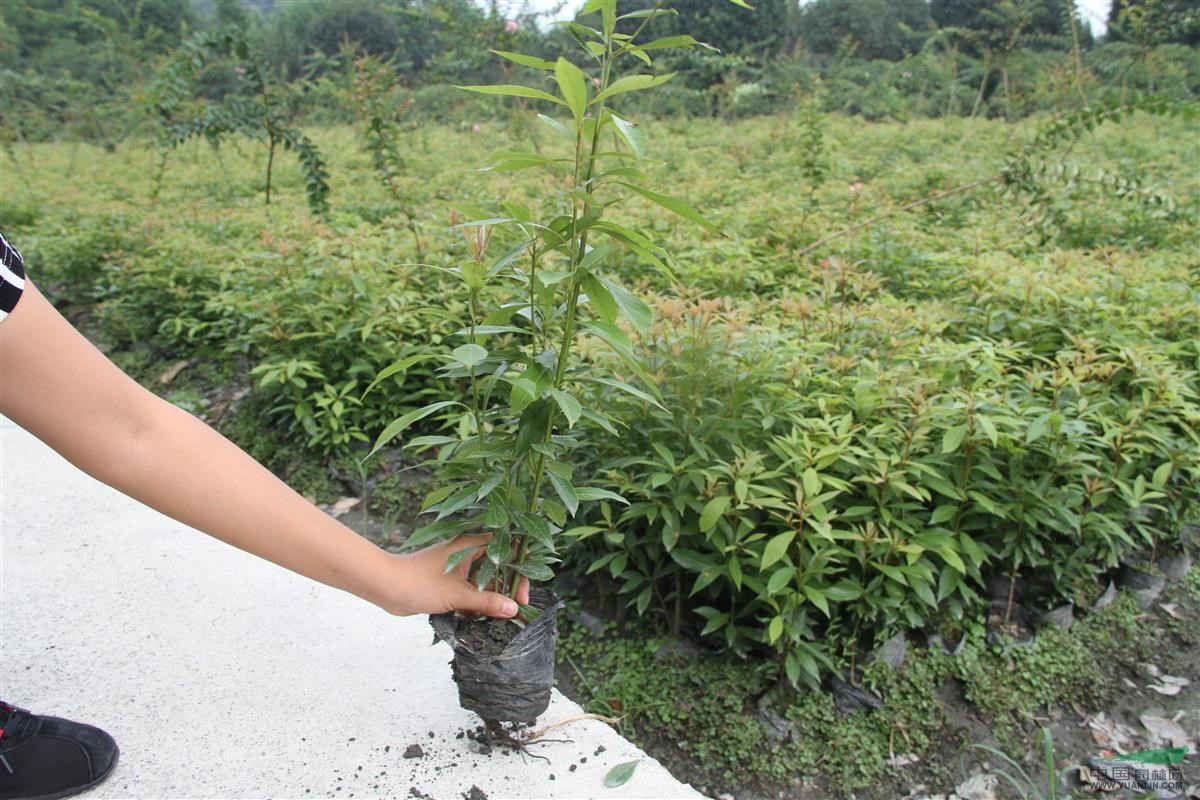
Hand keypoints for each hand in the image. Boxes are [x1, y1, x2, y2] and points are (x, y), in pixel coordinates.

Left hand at [378, 533, 530, 617]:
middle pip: (498, 568)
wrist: (384, 586)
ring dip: (489, 599)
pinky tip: (474, 617)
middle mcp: (466, 553)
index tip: (520, 595)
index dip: (519, 571)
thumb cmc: (418, 582)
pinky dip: (474, 604)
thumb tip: (513, 609)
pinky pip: (470, 591)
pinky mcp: (448, 581)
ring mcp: (457, 567)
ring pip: (484, 582)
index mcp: (471, 545)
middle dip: (505, 590)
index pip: (508, 551)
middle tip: (511, 610)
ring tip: (493, 617)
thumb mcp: (458, 595)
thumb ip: (487, 602)